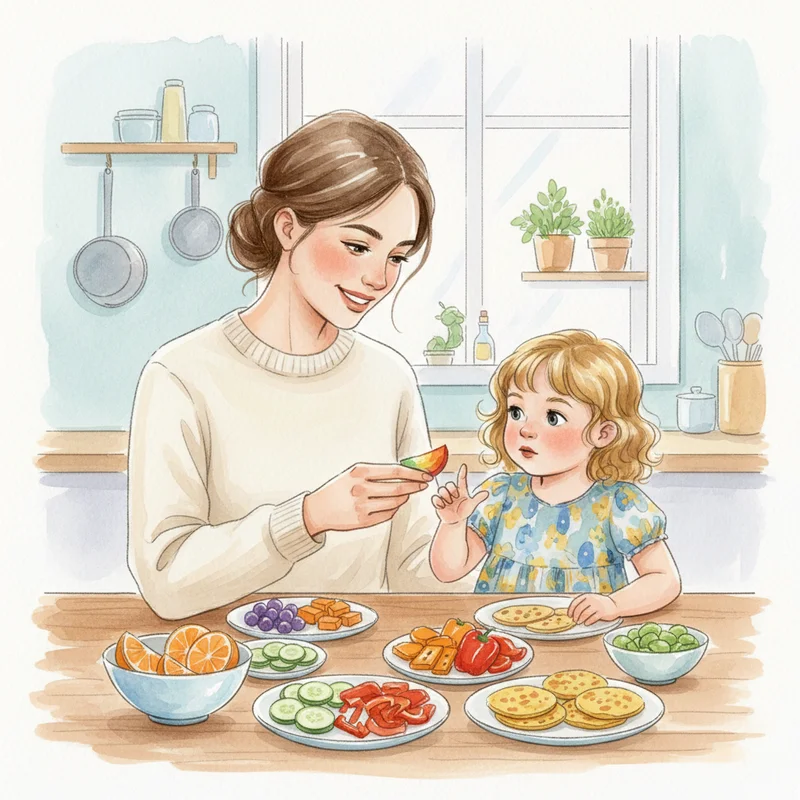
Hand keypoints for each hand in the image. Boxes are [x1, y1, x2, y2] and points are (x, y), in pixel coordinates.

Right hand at [303, 463, 432, 535]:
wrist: (317, 509)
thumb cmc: (339, 488)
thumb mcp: (354, 473)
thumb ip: (377, 472)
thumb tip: (406, 472)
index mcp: (360, 472)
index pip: (395, 471)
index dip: (414, 473)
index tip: (425, 475)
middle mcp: (361, 488)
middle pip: (398, 488)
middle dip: (415, 486)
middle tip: (423, 485)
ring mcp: (362, 506)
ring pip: (395, 502)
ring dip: (405, 498)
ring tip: (406, 494)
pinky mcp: (363, 521)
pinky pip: (388, 514)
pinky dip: (394, 508)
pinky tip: (394, 504)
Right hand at [431, 464, 488, 524]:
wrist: (456, 521)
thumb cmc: (464, 511)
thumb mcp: (471, 505)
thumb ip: (477, 498)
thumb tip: (486, 493)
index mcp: (461, 490)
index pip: (461, 479)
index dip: (463, 473)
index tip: (464, 466)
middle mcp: (452, 491)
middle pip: (449, 484)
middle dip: (452, 491)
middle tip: (455, 499)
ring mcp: (444, 496)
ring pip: (441, 489)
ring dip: (446, 497)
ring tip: (449, 503)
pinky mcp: (438, 502)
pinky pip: (435, 498)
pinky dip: (439, 502)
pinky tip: (443, 506)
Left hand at [568, 593, 618, 624]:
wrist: (614, 604)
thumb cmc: (600, 603)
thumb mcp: (590, 599)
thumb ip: (582, 603)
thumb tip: (572, 612)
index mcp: (587, 596)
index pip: (575, 602)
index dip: (571, 610)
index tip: (569, 615)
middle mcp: (591, 599)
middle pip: (579, 609)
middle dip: (575, 616)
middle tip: (574, 620)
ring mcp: (597, 606)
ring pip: (585, 614)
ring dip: (581, 619)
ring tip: (579, 622)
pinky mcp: (602, 612)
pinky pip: (593, 618)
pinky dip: (588, 621)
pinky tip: (586, 623)